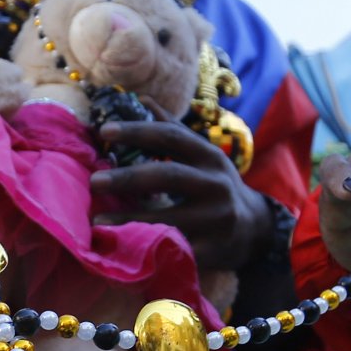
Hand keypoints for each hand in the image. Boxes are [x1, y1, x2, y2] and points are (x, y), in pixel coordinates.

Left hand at [89, 119, 274, 272]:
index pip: (171, 136)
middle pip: (167, 175)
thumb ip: (174, 131)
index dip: (137, 131)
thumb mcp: (204, 157)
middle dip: (127, 178)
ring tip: (97, 220)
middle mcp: (215, 184)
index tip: (104, 131)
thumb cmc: (216, 186)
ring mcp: (215, 219)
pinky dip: (149, 249)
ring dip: (130, 219)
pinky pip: (175, 249)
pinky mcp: (212, 250)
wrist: (255, 230)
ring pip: (168, 217)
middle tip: (94, 181)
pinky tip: (123, 248)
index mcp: (209, 156)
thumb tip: (142, 100)